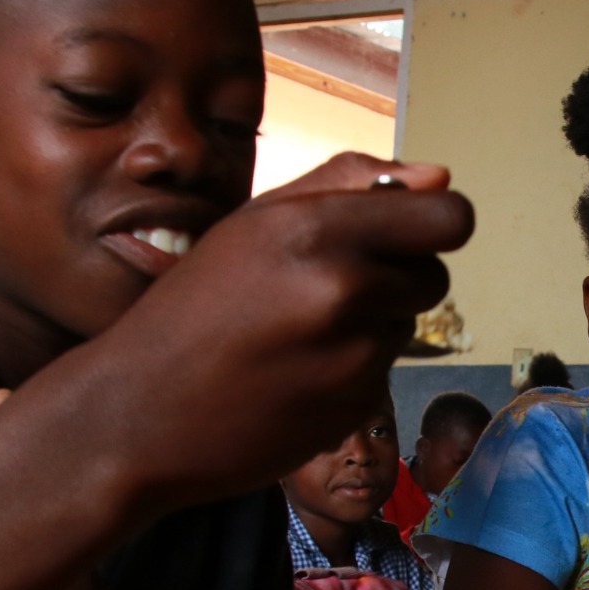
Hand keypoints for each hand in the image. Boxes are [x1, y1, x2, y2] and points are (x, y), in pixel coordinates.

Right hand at [53, 152, 473, 511]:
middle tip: (326, 287)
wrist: (140, 414)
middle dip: (398, 276)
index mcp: (316, 228)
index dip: (435, 223)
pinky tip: (295, 374)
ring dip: (371, 325)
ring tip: (297, 334)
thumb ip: (346, 184)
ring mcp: (353, 356)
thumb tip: (437, 175)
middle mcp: (343, 289)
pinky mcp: (355, 408)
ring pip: (407, 324)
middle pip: (434, 273)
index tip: (408, 233)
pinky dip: (352, 370)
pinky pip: (383, 372)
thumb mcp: (252, 223)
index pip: (448, 217)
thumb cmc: (191, 308)